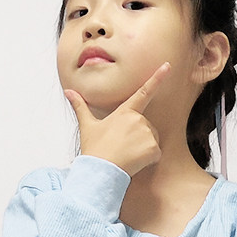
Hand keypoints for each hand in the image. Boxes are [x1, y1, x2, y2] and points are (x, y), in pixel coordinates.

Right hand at [64, 62, 170, 177]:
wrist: (101, 170)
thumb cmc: (94, 149)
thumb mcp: (87, 126)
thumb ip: (81, 107)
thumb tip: (69, 92)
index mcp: (124, 112)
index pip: (143, 92)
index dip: (157, 78)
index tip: (167, 66)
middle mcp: (138, 119)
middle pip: (146, 127)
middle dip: (138, 138)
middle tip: (121, 147)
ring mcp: (147, 133)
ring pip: (151, 140)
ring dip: (143, 149)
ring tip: (126, 155)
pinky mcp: (153, 148)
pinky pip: (156, 154)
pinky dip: (148, 160)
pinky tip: (134, 162)